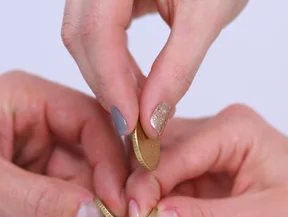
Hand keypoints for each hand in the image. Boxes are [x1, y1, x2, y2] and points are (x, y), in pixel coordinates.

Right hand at [61, 0, 248, 137]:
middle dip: (106, 85)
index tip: (131, 127)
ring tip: (139, 110)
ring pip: (83, 37)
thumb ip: (177, 69)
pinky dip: (113, 64)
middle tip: (134, 127)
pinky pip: (96, 33)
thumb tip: (151, 120)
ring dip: (108, 79)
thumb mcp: (206, 18)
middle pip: (81, 36)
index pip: (97, 32)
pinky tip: (136, 86)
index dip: (111, 84)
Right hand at [126, 105, 287, 216]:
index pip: (171, 155)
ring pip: (163, 176)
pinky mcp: (211, 175)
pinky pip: (176, 191)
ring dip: (156, 205)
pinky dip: (172, 213)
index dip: (146, 188)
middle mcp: (218, 132)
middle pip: (158, 158)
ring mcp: (212, 153)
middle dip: (143, 194)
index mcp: (232, 129)